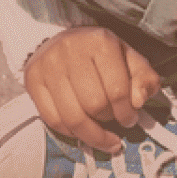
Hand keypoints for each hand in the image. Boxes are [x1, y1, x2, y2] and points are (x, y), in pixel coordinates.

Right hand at [23, 25, 162, 151]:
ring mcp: (48, 67)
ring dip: (91, 134)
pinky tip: (82, 133)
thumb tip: (139, 101)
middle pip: (94, 105)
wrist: (61, 39)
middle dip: (109, 121)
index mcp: (101, 43)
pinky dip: (70, 133)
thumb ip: (143, 78)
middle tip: (116, 123)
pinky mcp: (32, 81)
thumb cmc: (100, 53)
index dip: (127, 112)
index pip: (117, 89)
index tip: (131, 120)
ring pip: (72, 117)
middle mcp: (71, 52)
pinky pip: (52, 120)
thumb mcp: (129, 58)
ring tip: (103, 138)